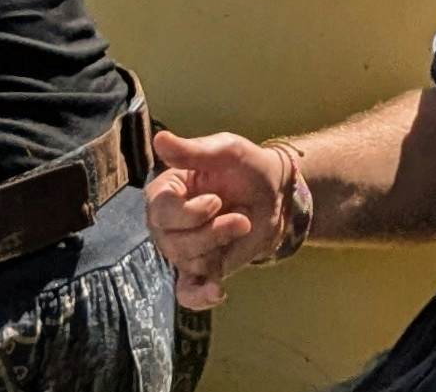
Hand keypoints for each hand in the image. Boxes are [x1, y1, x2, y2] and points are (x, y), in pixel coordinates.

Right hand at [146, 130, 286, 308]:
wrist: (276, 195)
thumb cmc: (248, 167)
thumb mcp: (227, 151)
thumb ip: (193, 151)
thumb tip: (159, 139)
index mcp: (166, 191)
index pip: (159, 211)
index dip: (188, 213)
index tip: (216, 201)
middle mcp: (167, 223)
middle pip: (172, 241)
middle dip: (210, 232)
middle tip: (240, 218)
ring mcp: (182, 248)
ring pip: (186, 261)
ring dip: (219, 247)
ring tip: (241, 225)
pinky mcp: (200, 269)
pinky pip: (188, 292)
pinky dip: (200, 296)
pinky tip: (217, 292)